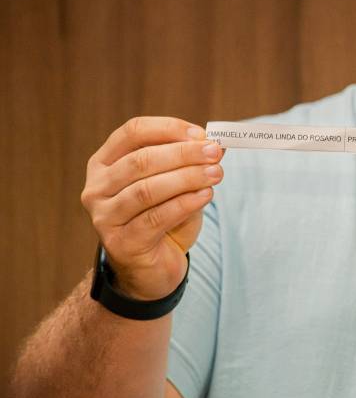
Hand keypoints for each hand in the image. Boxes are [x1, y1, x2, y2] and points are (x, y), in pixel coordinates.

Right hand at [81, 117, 223, 300]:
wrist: (152, 268)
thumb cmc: (164, 218)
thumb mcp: (177, 184)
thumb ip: (192, 163)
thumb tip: (217, 143)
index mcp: (105, 162)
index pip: (133, 132)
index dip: (168, 129)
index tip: (202, 134)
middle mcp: (97, 188)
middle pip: (140, 160)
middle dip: (183, 154)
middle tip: (215, 153)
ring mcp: (104, 217)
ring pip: (147, 190)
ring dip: (187, 178)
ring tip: (216, 174)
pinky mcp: (121, 243)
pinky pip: (156, 218)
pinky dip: (185, 203)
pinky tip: (206, 195)